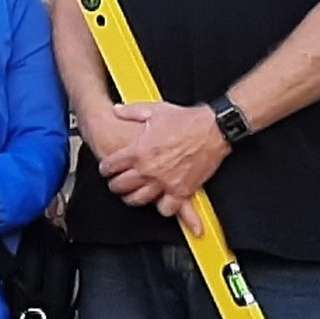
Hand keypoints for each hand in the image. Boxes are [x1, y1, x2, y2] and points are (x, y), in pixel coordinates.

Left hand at [97, 102, 228, 219]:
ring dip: (132, 198)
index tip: (107, 169)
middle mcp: (149, 169)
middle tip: (116, 183)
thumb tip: (117, 109)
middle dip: (115, 184)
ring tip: (132, 194)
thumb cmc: (186, 120)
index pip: (111, 165)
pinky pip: (166, 209)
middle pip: (120, 186)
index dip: (106, 168)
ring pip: (138, 200)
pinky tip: (160, 200)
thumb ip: (132, 112)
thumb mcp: (154, 110)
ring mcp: (164, 182)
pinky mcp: (182, 191)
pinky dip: (162, 207)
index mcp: (139, 150)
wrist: (213, 130)